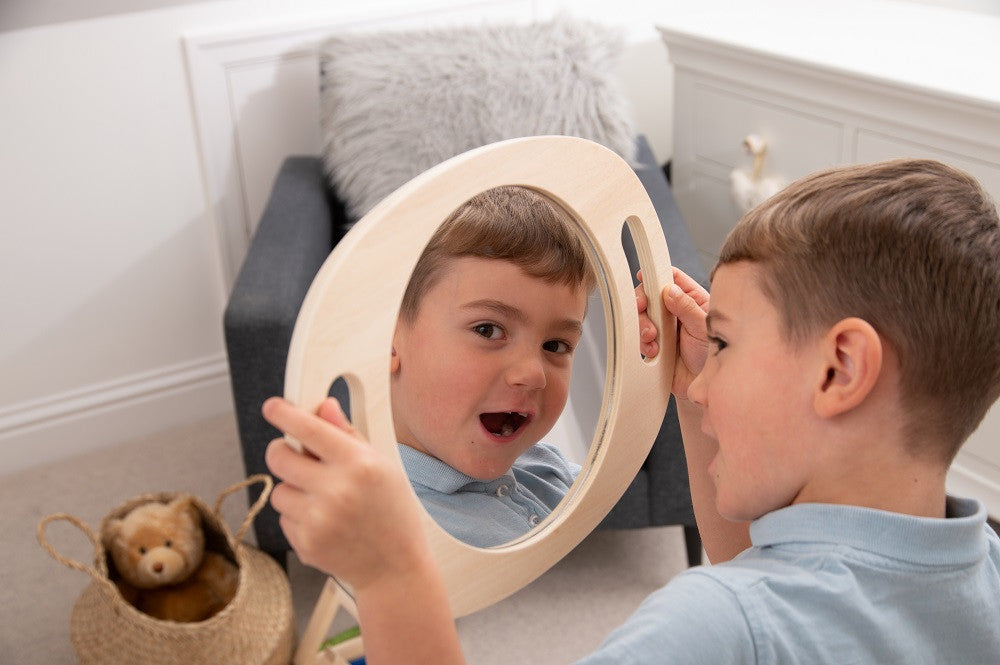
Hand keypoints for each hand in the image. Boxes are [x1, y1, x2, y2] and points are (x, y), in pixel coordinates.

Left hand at [263, 397, 427, 590]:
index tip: (272, 407)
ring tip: (323, 499)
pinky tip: (325, 522)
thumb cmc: (392, 512)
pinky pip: (284, 517)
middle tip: (295, 455)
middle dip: (282, 451)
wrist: (395, 568)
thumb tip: (324, 407)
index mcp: (358, 464)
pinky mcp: (305, 543)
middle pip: (278, 457)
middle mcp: (336, 490)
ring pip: (278, 489)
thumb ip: (348, 434)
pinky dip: (298, 516)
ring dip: (293, 489)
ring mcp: (318, 519)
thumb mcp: (382, 466)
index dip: (284, 413)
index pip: (308, 428)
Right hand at [637, 267, 709, 400]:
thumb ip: (687, 308)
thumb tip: (669, 290)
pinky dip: (642, 343)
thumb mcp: (704, 328)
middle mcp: (676, 312)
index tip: (645, 277)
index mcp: (692, 300)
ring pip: (642, 317)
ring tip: (653, 338)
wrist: (706, 386)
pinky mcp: (655, 345)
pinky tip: (654, 351)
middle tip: (642, 308)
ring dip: (642, 326)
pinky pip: (640, 338)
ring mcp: (664, 329)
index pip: (672, 279)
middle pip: (651, 296)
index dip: (657, 275)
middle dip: (643, 303)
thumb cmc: (714, 356)